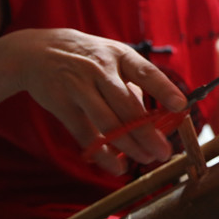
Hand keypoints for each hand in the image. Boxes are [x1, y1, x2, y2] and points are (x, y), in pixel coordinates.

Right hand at [11, 28, 187, 174]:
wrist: (37, 52)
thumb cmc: (88, 57)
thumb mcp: (113, 58)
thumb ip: (133, 84)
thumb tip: (156, 117)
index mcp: (120, 56)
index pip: (146, 73)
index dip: (164, 90)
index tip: (181, 106)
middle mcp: (100, 69)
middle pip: (128, 106)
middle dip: (148, 132)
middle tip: (164, 152)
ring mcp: (79, 86)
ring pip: (108, 122)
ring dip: (129, 146)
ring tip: (146, 159)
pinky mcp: (61, 104)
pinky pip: (85, 134)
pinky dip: (102, 154)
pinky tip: (116, 167)